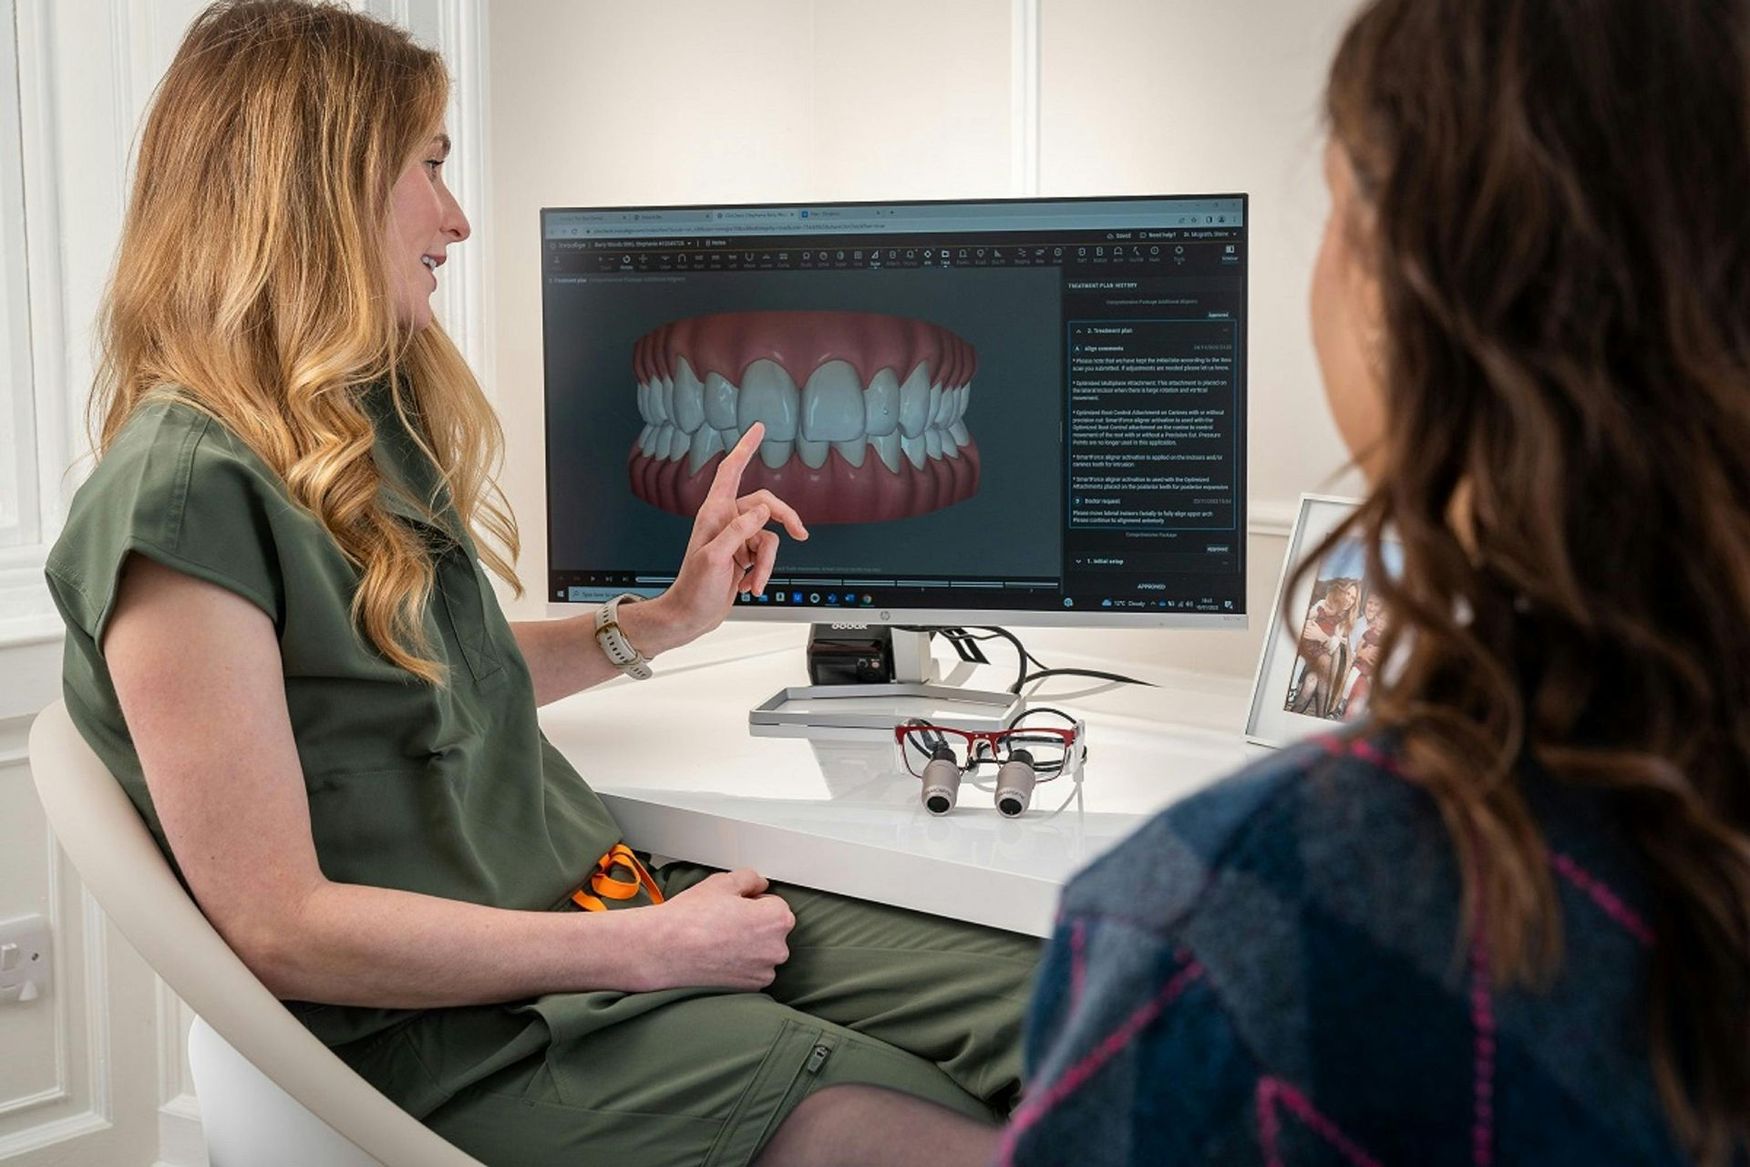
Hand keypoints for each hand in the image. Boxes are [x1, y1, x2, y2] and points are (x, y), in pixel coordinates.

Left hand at [636, 422, 808, 650]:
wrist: (691, 617)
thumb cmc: (693, 588)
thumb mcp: (715, 558)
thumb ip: (739, 530)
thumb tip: (763, 511)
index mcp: (714, 513)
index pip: (731, 471)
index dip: (745, 448)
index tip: (759, 428)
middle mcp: (725, 520)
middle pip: (766, 505)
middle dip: (784, 521)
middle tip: (801, 533)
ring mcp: (736, 539)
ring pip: (769, 537)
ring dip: (767, 564)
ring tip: (754, 582)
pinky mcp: (743, 556)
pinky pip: (766, 555)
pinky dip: (762, 573)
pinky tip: (749, 586)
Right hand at [636, 869, 794, 991]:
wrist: (663, 950)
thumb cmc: (691, 918)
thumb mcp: (723, 883)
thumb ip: (750, 879)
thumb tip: (759, 883)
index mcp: (777, 919)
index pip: (775, 904)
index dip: (753, 902)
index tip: (734, 906)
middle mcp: (777, 949)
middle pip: (772, 930)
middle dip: (754, 924)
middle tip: (724, 921)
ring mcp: (764, 972)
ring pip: (762, 951)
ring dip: (749, 945)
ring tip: (718, 939)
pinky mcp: (749, 989)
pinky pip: (752, 970)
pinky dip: (740, 964)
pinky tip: (718, 956)